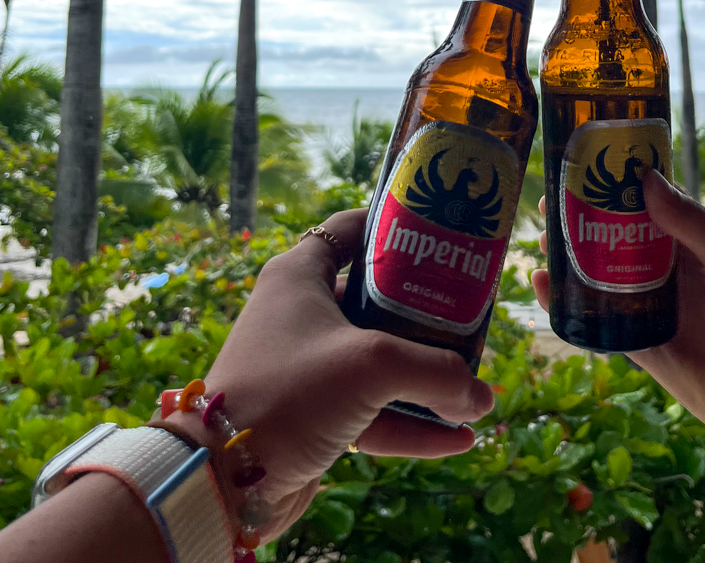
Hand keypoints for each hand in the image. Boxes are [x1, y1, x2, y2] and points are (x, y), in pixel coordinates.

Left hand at [165, 209, 492, 537]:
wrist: (224, 478)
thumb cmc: (289, 391)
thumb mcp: (371, 364)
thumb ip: (436, 372)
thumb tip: (481, 395)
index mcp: (299, 276)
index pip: (349, 230)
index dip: (392, 227)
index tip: (438, 234)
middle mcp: (301, 315)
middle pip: (374, 301)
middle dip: (424, 313)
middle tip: (468, 315)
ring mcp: (307, 367)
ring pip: (377, 362)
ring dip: (424, 378)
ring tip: (472, 387)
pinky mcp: (312, 416)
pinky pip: (373, 412)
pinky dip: (412, 424)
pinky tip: (458, 437)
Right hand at [531, 171, 704, 503]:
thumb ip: (694, 226)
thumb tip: (645, 180)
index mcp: (700, 246)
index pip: (653, 205)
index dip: (619, 186)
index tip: (584, 167)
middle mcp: (675, 275)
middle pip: (620, 239)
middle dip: (584, 222)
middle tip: (549, 206)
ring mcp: (657, 312)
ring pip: (605, 278)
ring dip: (572, 261)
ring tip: (541, 244)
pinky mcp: (644, 350)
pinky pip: (601, 323)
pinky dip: (571, 306)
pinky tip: (544, 290)